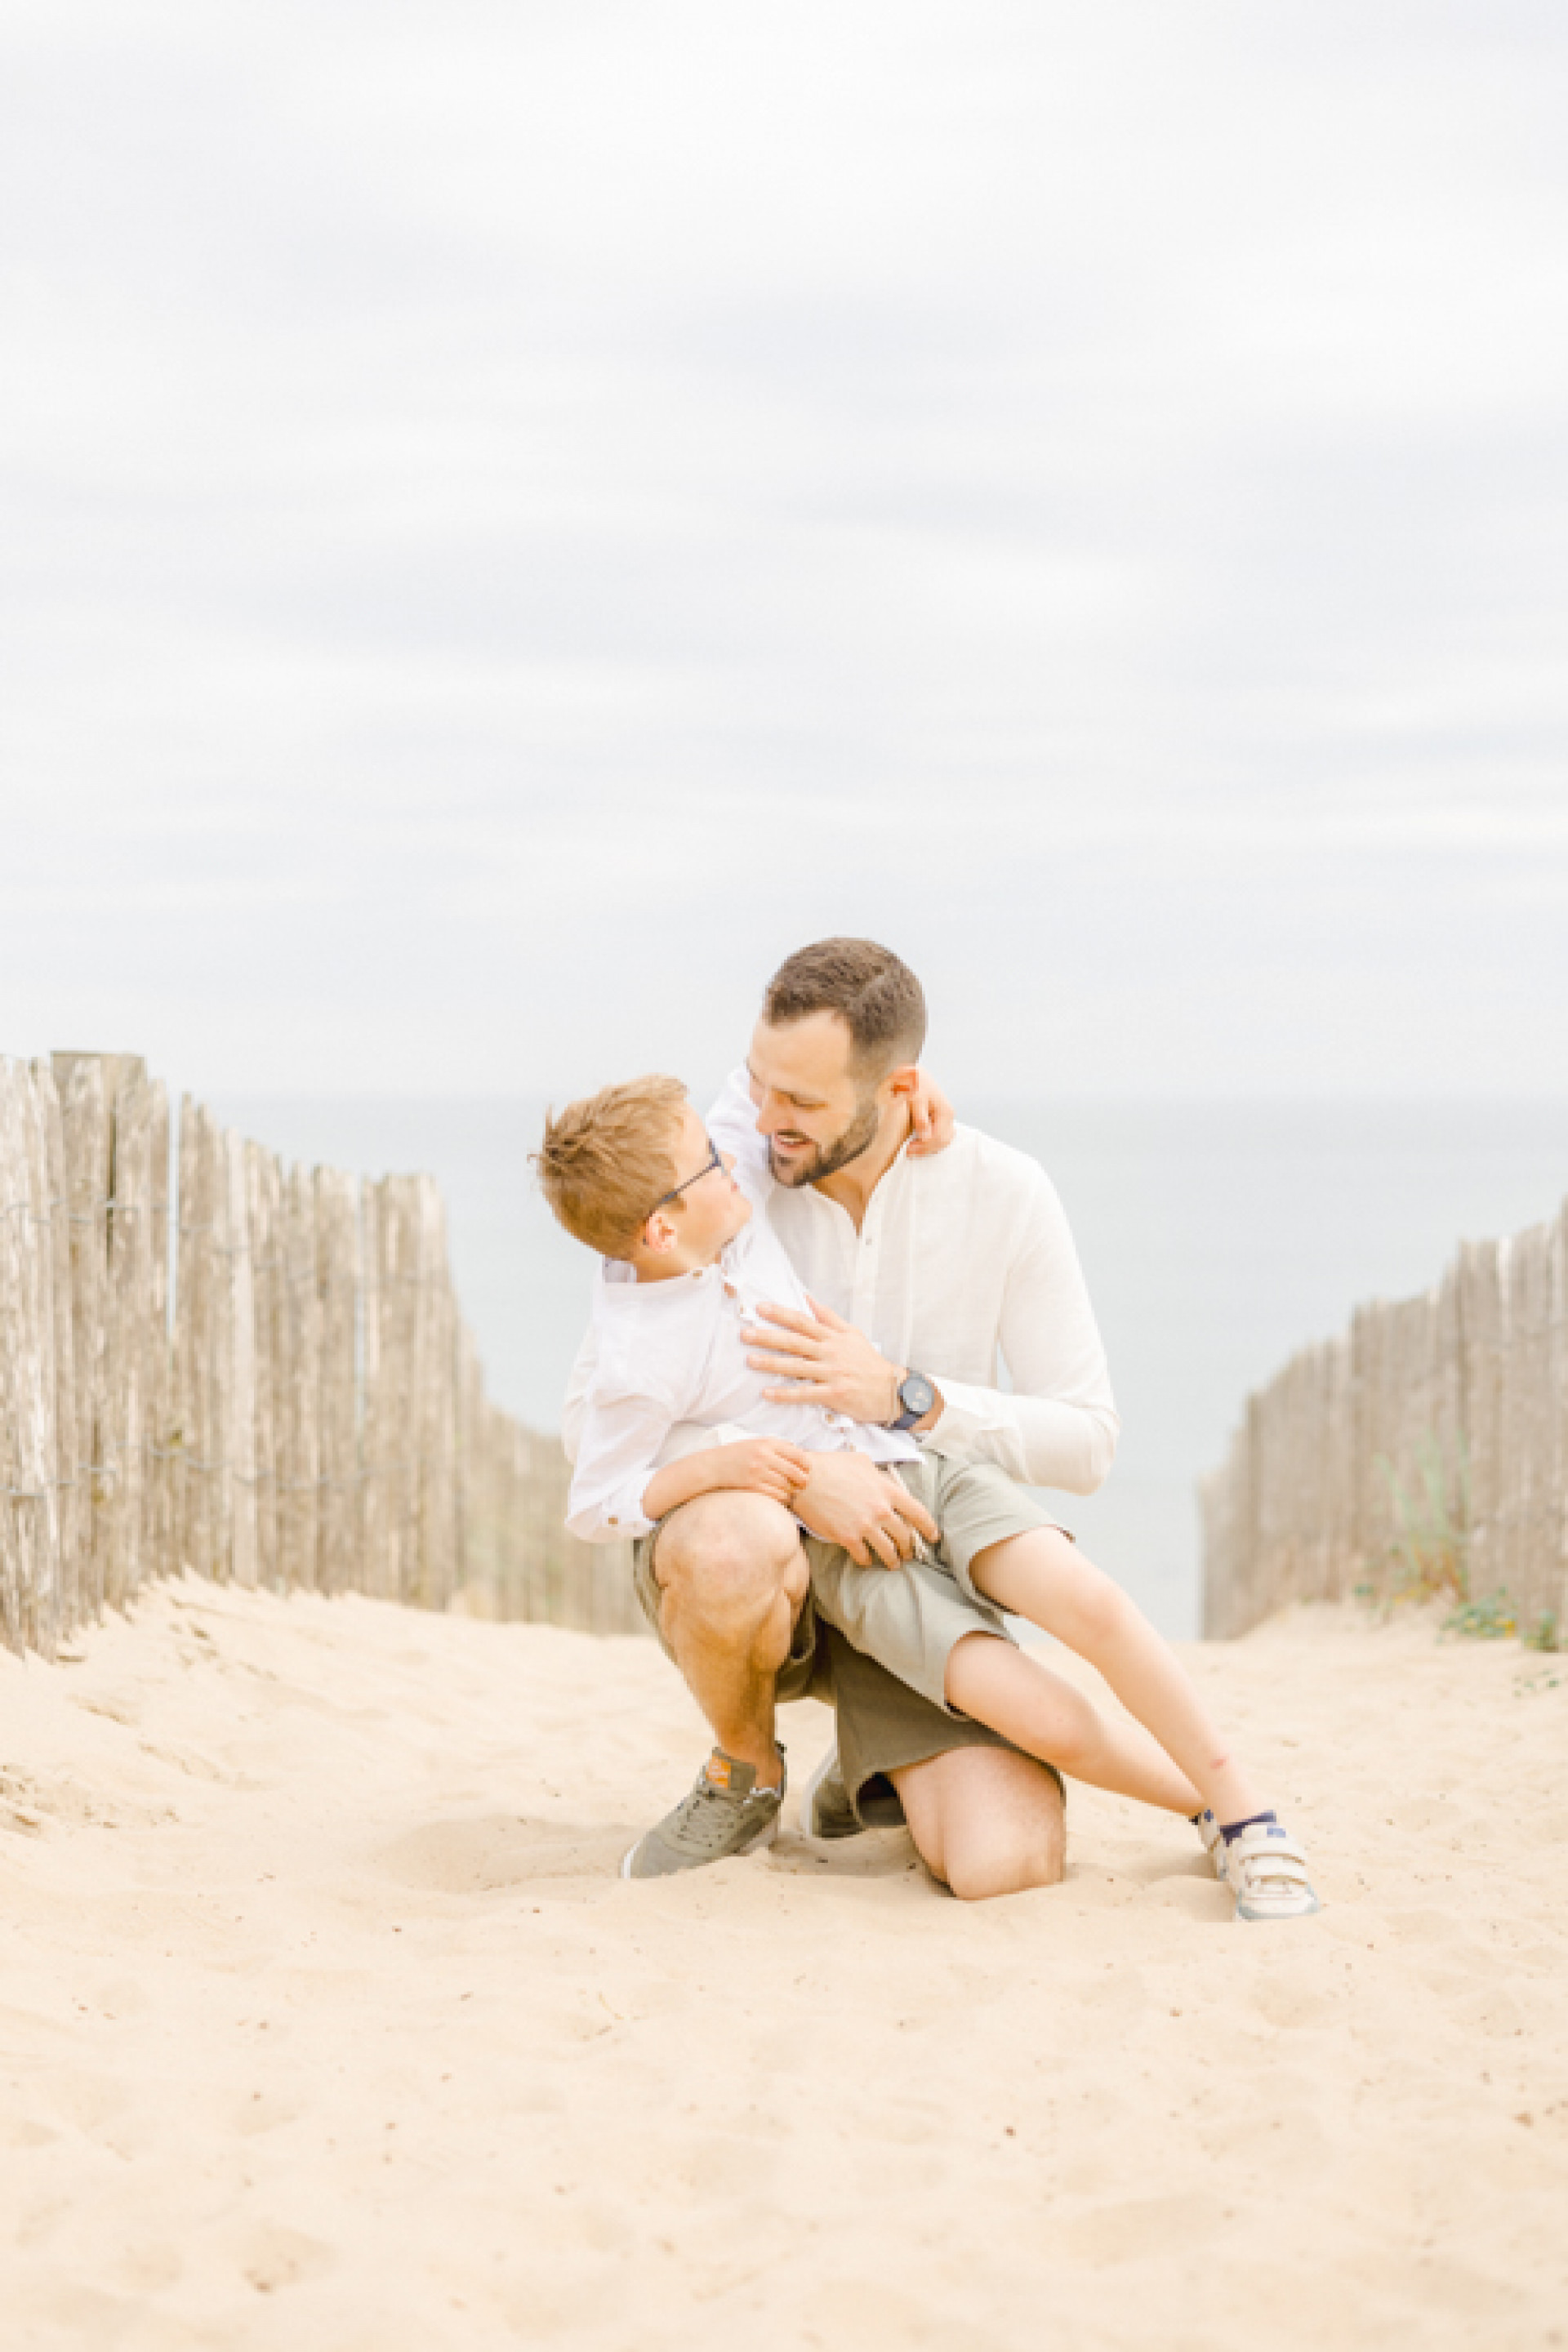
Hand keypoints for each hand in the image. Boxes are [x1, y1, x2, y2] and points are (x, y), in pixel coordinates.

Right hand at [712, 1439, 815, 1506]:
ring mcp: (758, 1471)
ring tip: (791, 1490)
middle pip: (795, 1471)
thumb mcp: (757, 1442)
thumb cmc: (737, 1454)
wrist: (713, 1465)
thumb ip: (777, 1446)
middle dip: (803, 1480)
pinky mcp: (752, 1485)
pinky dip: (782, 1497)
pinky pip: (776, 1494)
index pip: (797, 1454)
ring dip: (792, 1490)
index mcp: (767, 1443)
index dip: (806, 1464)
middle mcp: (764, 1456)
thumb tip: (801, 1455)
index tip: (808, 1470)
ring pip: (786, 1485)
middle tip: (804, 1483)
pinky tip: (781, 1496)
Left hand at [745, 1296, 901, 1421]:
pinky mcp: (833, 1394)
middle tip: (746, 1334)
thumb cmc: (868, 1362)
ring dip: (771, 1364)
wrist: (891, 1390)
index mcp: (833, 1337)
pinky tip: (767, 1393)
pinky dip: (785, 1394)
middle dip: (768, 1337)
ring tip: (750, 1361)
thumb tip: (808, 1298)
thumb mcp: (852, 1334)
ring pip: (796, 1367)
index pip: (802, 1322)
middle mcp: (830, 1353)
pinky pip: (805, 1394)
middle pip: (794, 1342)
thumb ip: (828, 1317)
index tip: (760, 1308)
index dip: (780, 1314)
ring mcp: (831, 1373)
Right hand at [789, 1450, 938, 1569]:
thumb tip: (883, 1480)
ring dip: (893, 1560)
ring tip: (893, 1563)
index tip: (932, 1536)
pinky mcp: (848, 1537)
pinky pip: (863, 1556)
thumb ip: (878, 1475)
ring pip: (888, 1551)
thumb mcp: (862, 1462)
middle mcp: (881, 1510)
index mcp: (887, 1490)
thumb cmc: (830, 1466)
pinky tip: (866, 1560)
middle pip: (905, 1536)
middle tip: (909, 1553)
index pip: (918, 1512)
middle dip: (909, 1547)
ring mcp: (865, 1525)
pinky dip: (866, 1560)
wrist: (804, 1479)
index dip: (928, 1527)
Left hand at [906, 1069, 954, 1157]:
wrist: (916, 1076)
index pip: (938, 1137)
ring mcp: (946, 1119)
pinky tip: (917, 1142)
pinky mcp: (941, 1120)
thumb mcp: (916, 1099)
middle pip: (942, 1141)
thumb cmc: (915, 1085)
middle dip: (925, 1149)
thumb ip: (920, 1118)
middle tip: (908, 1152)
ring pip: (942, 1141)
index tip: (908, 1150)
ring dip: (928, 1148)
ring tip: (912, 1148)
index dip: (923, 1146)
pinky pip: (940, 1137)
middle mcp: (949, 1116)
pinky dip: (930, 1143)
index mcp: (945, 1112)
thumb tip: (925, 1136)